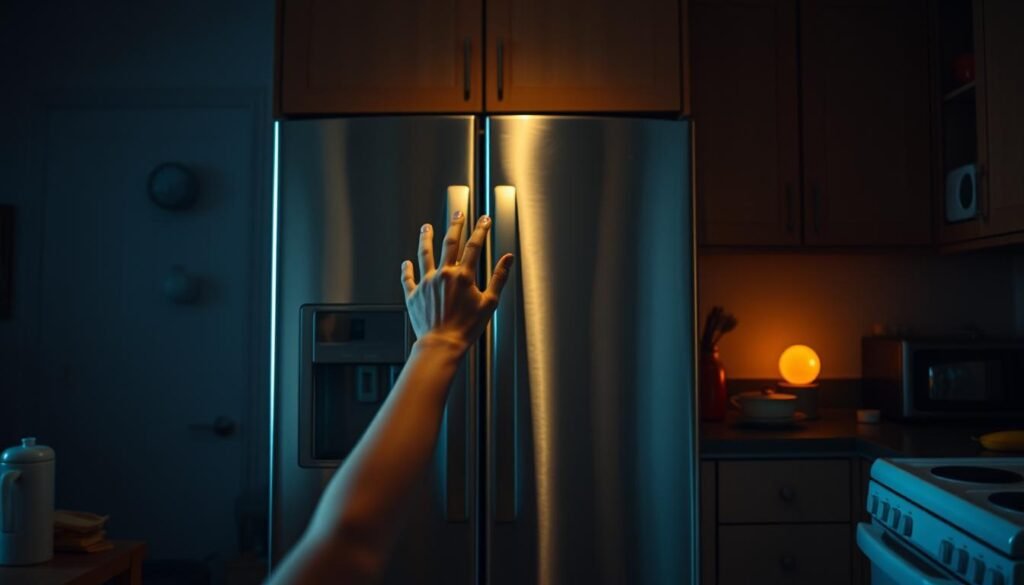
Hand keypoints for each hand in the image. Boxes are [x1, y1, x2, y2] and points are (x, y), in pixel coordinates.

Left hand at [401, 211, 514, 353]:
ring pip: (424, 254)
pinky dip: (406, 270)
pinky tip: (406, 263)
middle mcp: (443, 275)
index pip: (474, 246)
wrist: (441, 344)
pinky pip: (408, 278)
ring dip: (425, 238)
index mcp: (463, 276)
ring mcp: (426, 283)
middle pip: (449, 242)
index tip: (484, 219)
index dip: (481, 230)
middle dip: (455, 225)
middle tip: (458, 213)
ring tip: (425, 227)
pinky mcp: (413, 295)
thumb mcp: (489, 303)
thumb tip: (508, 259)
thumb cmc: (467, 328)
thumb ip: (499, 278)